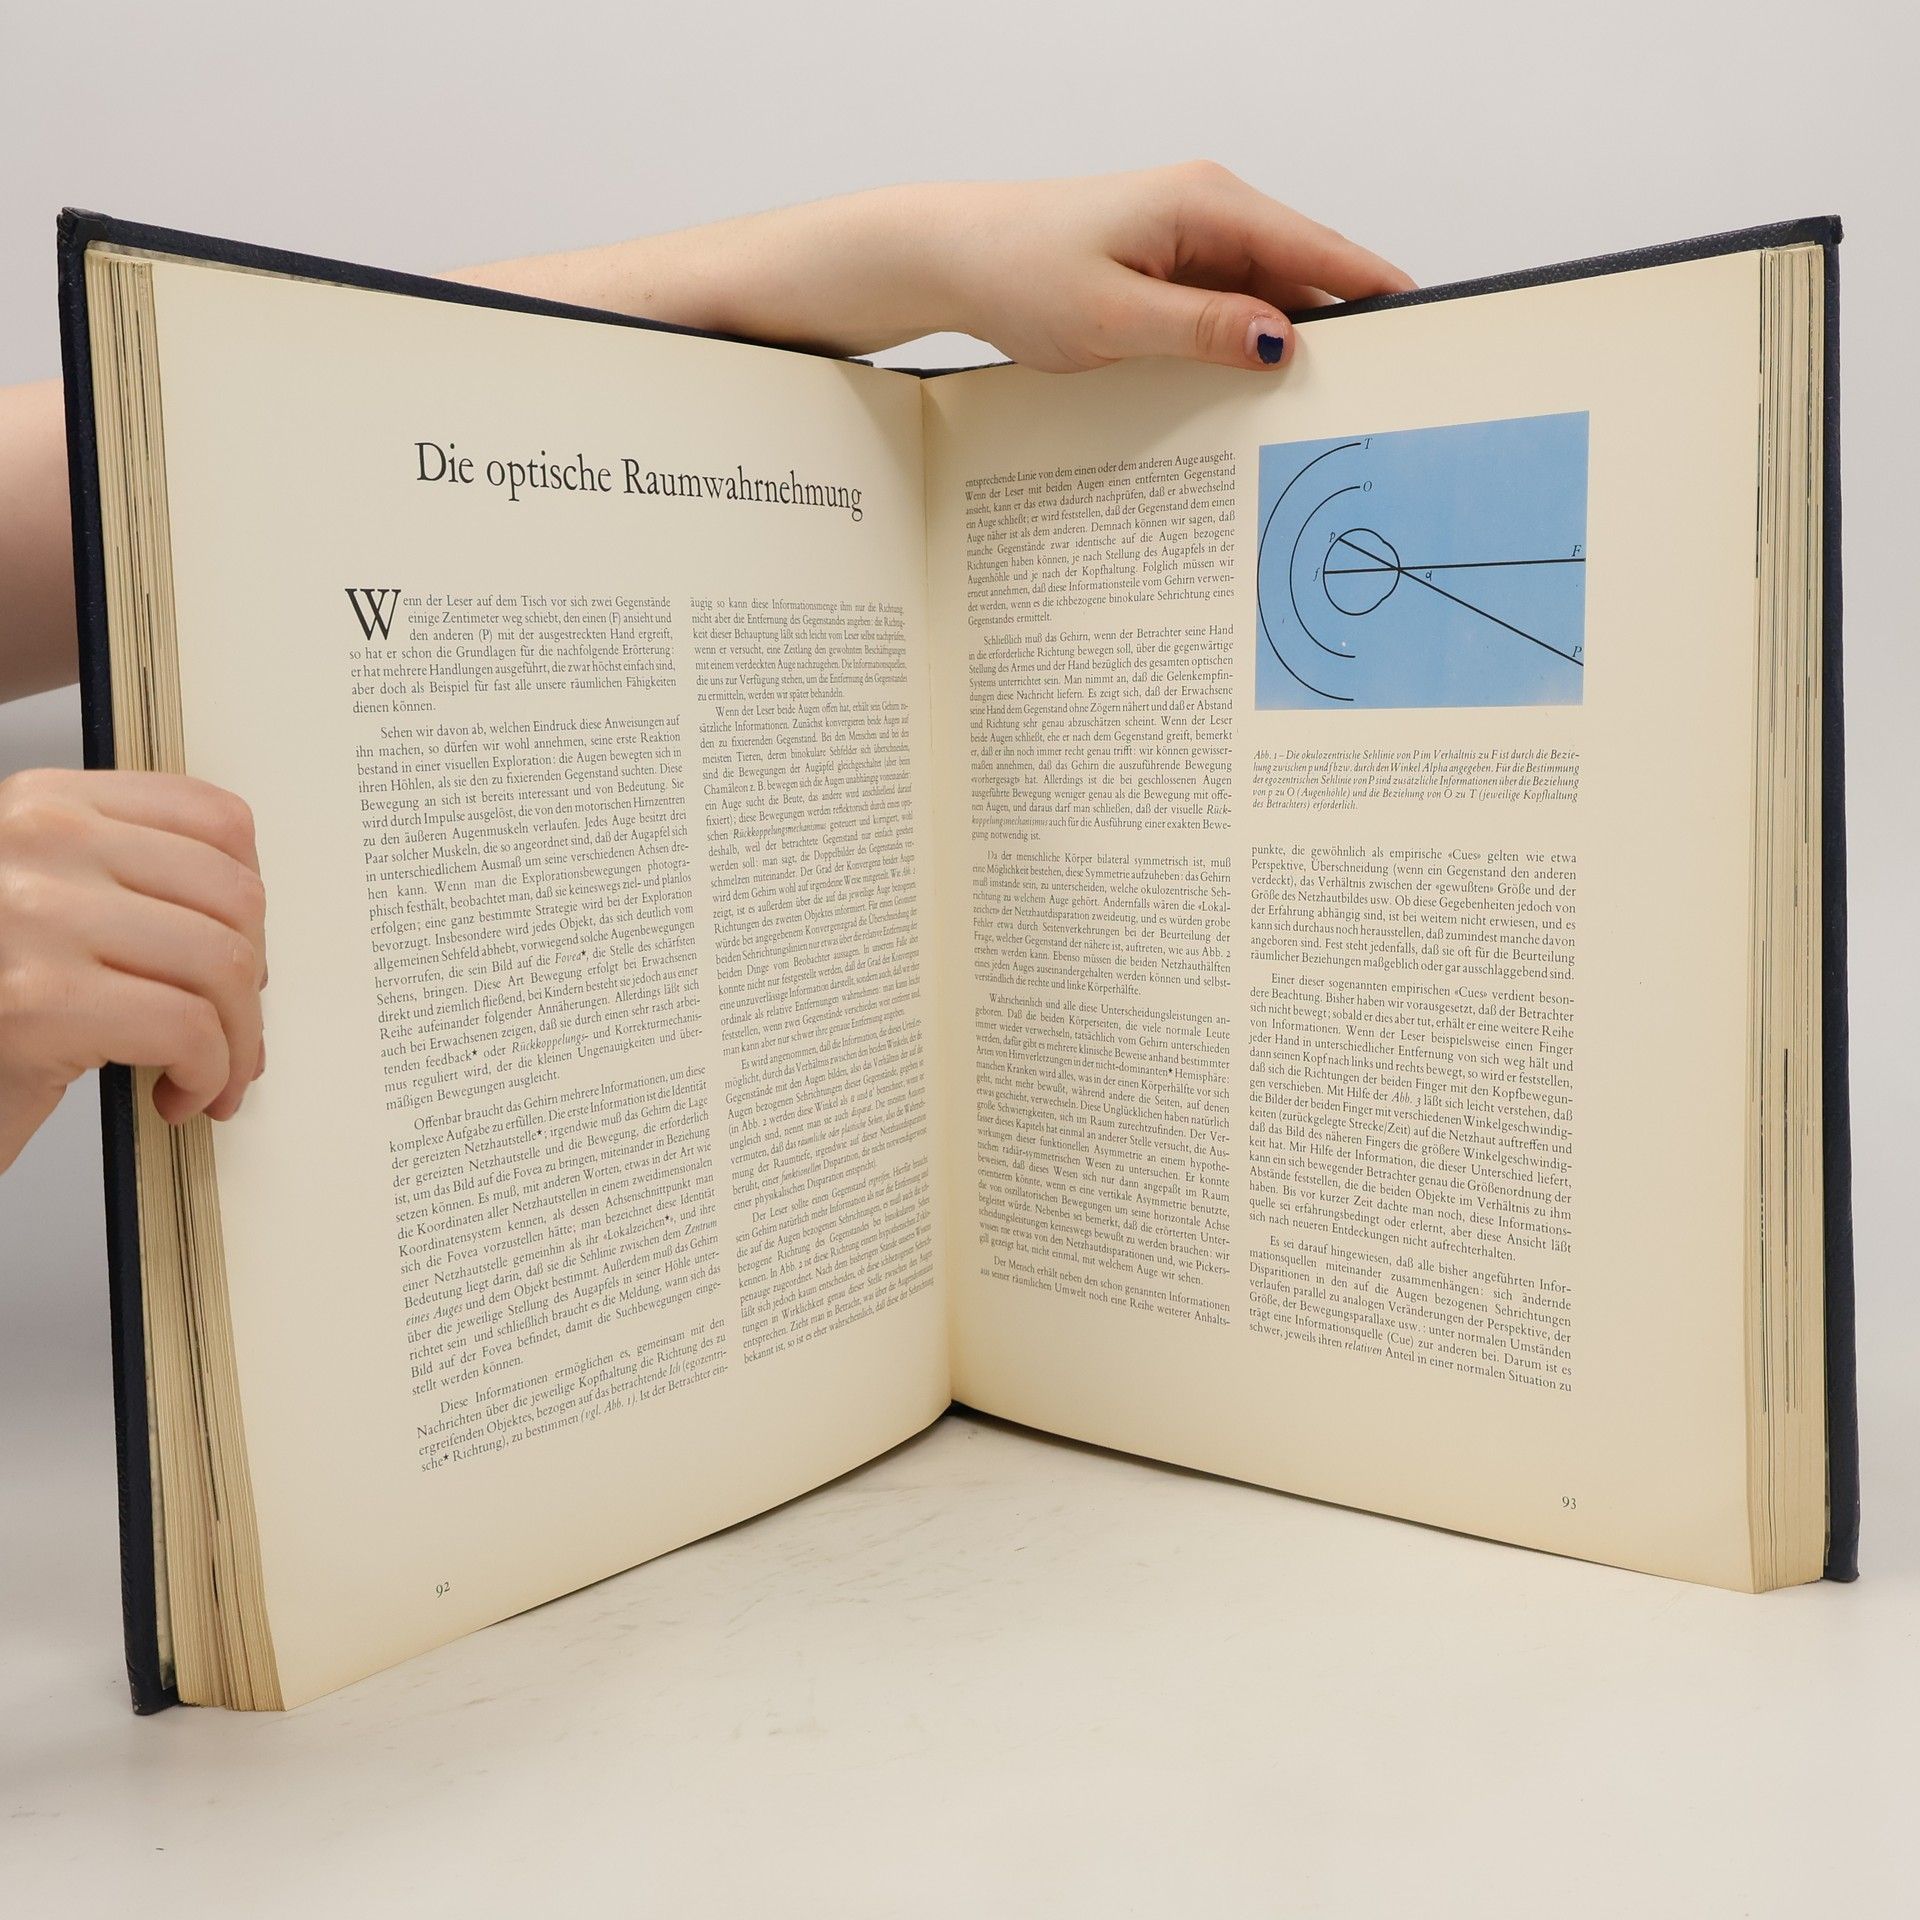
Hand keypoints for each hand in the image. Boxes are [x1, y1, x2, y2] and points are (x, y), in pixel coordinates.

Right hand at [0, 769, 266, 1173]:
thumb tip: (253, 940)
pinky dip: (207, 1075)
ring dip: (237, 1041)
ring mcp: (37, 916)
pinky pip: (190, 1030)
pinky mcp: (41, 1000)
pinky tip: (177, 1094)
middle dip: (251, 983)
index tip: (244, 951)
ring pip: (224, 964)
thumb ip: (137, 888)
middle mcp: (38, 841)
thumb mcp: (52, 908)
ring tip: (210, 1076)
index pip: (216, 821)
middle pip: (234, 897)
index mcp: (48, 803)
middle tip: (234, 1034)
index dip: (251, 904)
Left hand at [917, 162, 1416, 371]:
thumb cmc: (1020, 272)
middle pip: (1302, 275)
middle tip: (1383, 390)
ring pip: (1265, 298)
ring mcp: (1191, 241)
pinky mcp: (1171, 270)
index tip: (1426, 326)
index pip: (1316, 247)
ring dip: (1287, 347)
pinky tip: (1257, 394)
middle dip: (1340, 329)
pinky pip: (1227, 310)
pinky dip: (1244, 348)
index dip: (1375, 290)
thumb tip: (1279, 340)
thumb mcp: (1112, 316)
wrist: (957, 258)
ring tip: (1328, 406)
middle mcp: (1209, 211)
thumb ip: (1199, 328)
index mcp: (1206, 204)